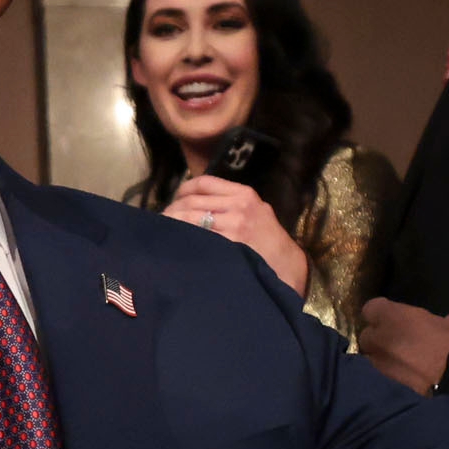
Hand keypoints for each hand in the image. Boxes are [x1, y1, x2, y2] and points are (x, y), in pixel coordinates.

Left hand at [161, 174, 307, 295]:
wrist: (287, 266)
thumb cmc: (269, 241)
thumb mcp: (257, 211)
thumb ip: (231, 203)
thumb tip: (195, 202)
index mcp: (244, 194)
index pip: (204, 182)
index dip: (183, 190)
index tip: (173, 200)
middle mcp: (238, 205)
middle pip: (193, 201)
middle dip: (172, 210)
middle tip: (161, 220)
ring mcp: (234, 225)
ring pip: (192, 218)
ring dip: (172, 224)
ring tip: (163, 231)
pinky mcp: (230, 244)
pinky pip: (199, 236)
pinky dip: (183, 237)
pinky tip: (176, 242)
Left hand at [354, 297, 448, 394]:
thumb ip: (447, 321)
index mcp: (393, 317)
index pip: (372, 309)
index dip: (384, 315)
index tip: (395, 320)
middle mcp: (378, 340)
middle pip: (367, 338)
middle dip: (380, 341)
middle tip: (399, 348)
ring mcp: (378, 368)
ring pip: (372, 363)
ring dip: (384, 364)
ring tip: (403, 371)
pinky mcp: (384, 390)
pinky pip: (384, 383)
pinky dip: (392, 384)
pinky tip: (407, 387)